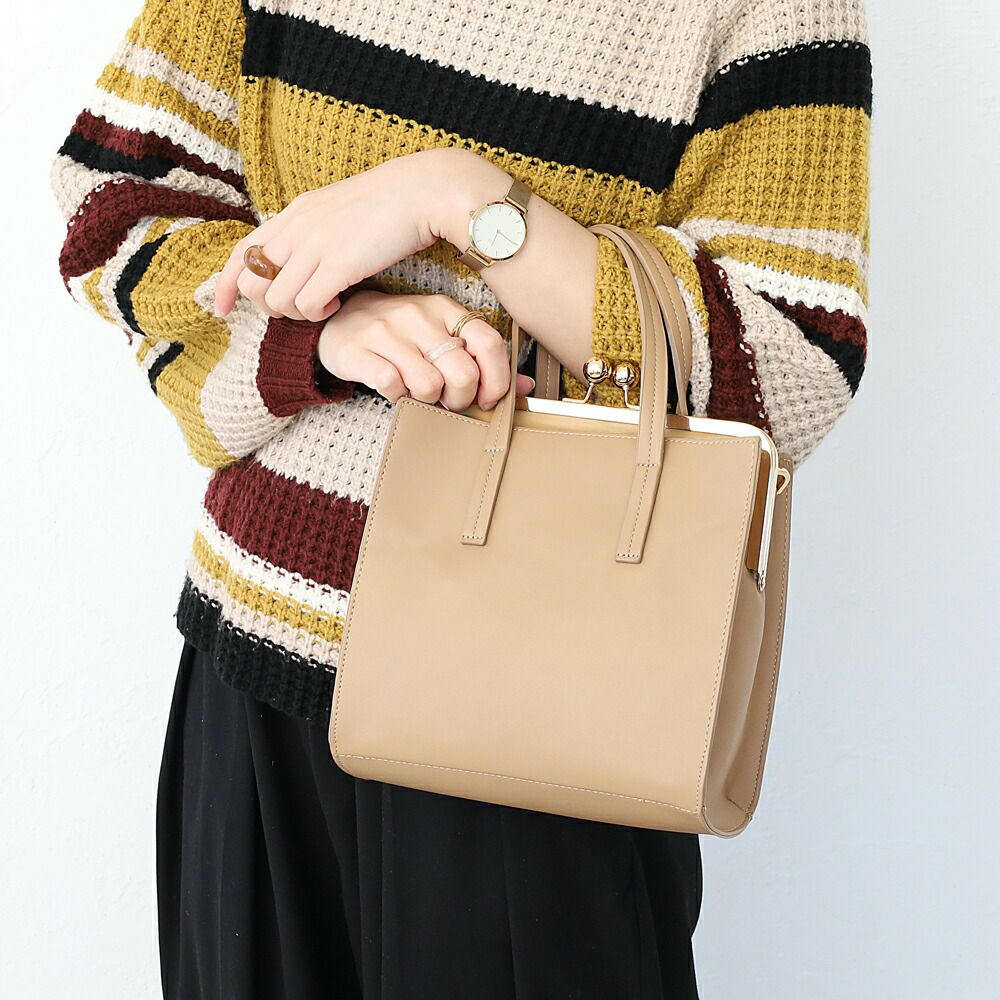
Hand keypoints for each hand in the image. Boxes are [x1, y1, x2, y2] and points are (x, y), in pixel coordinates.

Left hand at [213, 149, 503, 322]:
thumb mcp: (335, 211)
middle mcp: (296, 228)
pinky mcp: (339, 264)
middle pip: (252, 282)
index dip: (226, 285)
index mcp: (293, 214)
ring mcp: (315, 245)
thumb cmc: (387, 206)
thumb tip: (298, 260)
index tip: (222, 310)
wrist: (421, 192)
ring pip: (277, 299)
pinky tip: (339, 303)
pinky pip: (308, 304)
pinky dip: (319, 313)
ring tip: (324, 306)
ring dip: (297, 314)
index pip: (241, 252)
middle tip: (299, 308)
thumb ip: (311, 231)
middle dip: (268, 307)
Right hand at [317, 291, 533, 410]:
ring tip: (417, 392)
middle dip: (461, 398)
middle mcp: (419, 316)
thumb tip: (525, 388)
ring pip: (429, 384)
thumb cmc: (400, 335)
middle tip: (449, 401)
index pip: (489, 342)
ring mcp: (387, 331)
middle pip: (462, 372)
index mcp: (446, 310)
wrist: (339, 322)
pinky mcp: (358, 350)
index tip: (488, 399)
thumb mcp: (441, 337)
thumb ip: (481, 360)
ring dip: (427, 399)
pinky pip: (392, 386)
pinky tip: (393, 388)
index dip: (497, 379)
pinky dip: (396, 396)